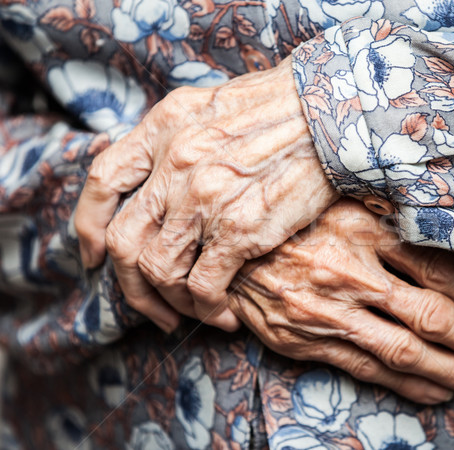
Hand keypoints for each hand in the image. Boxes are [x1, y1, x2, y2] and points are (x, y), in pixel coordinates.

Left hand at [74, 56, 337, 331]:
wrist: (328, 114)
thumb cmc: (278, 108)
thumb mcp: (209, 105)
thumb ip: (174, 138)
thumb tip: (154, 174)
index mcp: (162, 129)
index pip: (102, 182)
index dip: (90, 226)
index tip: (96, 255)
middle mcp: (174, 164)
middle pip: (124, 240)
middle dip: (129, 285)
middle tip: (149, 307)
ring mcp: (204, 199)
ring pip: (158, 270)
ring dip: (169, 303)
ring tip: (191, 313)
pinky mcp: (240, 229)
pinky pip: (202, 286)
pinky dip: (205, 309)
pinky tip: (222, 315)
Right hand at [229, 200, 453, 402]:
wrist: (222, 243)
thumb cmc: (289, 216)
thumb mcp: (342, 202)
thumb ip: (391, 222)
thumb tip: (447, 252)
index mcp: (359, 228)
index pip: (437, 271)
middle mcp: (345, 272)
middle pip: (429, 316)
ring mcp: (323, 311)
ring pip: (402, 351)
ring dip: (451, 372)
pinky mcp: (301, 340)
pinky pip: (363, 368)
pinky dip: (405, 383)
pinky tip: (434, 390)